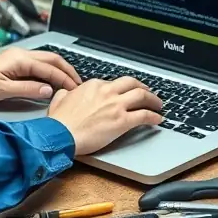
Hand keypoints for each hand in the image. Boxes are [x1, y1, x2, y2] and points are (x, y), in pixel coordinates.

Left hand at [0, 48, 80, 103]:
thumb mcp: (3, 91)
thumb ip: (28, 90)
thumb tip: (49, 91)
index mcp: (21, 59)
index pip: (50, 68)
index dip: (65, 79)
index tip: (76, 90)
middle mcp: (21, 55)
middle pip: (52, 59)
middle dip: (67, 71)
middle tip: (78, 84)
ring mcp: (17, 58)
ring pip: (45, 61)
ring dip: (58, 71)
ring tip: (69, 83)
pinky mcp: (13, 63)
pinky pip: (36, 65)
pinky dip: (48, 72)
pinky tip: (50, 82)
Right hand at [47, 77, 162, 155]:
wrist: (61, 134)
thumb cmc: (60, 121)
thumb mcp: (60, 99)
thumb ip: (67, 93)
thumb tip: (67, 93)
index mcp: (94, 85)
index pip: (114, 83)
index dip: (123, 88)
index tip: (126, 93)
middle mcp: (107, 91)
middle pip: (132, 84)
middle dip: (143, 87)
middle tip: (147, 93)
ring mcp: (116, 105)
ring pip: (142, 95)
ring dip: (153, 99)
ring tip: (158, 105)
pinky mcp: (122, 121)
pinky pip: (144, 115)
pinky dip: (154, 116)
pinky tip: (157, 120)